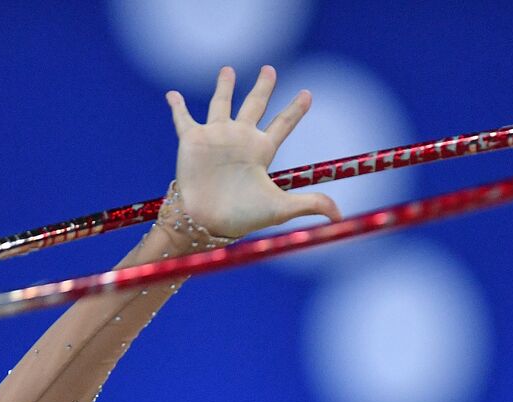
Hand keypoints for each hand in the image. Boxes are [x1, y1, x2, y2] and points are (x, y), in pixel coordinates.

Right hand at [165, 65, 342, 239]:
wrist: (206, 221)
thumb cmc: (242, 216)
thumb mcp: (280, 208)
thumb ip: (311, 204)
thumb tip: (340, 217)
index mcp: (261, 150)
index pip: (283, 124)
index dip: (296, 109)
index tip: (308, 94)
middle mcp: (240, 139)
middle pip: (255, 105)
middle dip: (262, 87)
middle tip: (269, 69)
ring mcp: (216, 137)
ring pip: (221, 104)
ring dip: (224, 86)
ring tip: (227, 70)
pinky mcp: (192, 140)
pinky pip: (183, 118)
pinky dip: (177, 106)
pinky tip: (172, 94)